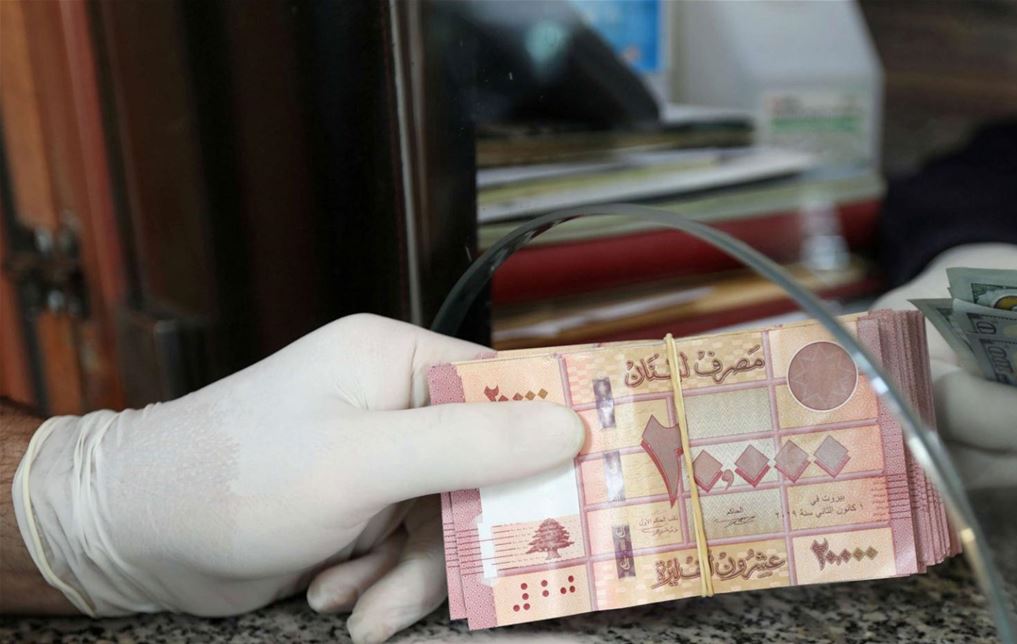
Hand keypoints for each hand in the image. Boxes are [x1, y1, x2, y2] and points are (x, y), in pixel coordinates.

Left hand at [12, 314, 584, 642]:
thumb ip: (469, 445)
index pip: (507, 393)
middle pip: (482, 474)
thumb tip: (570, 426)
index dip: (546, 443)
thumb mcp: (362, 463)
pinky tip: (340, 596)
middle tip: (463, 582)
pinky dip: (379, 583)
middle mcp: (392, 404)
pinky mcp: (355, 509)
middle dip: (459, 540)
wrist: (131, 537)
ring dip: (409, 576)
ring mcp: (374, 460)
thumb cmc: (233, 479)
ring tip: (364, 605)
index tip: (584, 491)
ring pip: (444, 525)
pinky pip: (404, 551)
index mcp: (397, 363)